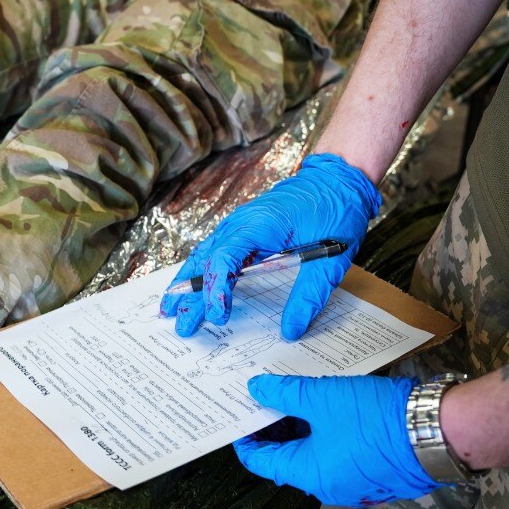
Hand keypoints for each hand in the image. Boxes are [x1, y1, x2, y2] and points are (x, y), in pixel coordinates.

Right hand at [159, 153, 379, 340]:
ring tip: (169, 307)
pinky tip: (191, 285)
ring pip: (203, 256)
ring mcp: (239, 225)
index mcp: (258, 226)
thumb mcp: (330, 259)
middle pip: (204, 261)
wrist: (339, 178)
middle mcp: (240, 224)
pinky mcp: (244, 229)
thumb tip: (291, 330)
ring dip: (187, 282)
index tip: (219, 316)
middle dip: (189, 294)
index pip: (223, 261)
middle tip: (180, 325)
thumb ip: (309, 296)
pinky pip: (214, 251)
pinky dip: (200, 271)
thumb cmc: (336, 211)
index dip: (215, 290)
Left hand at [234, 374, 439, 506]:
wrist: (441, 432)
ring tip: (294, 396)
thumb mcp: (323, 398)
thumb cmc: (376, 419)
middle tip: (265, 398)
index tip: (239, 415)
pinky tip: (328, 407)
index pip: (262, 462)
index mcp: (310, 474)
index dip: (246, 439)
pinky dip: (327, 435)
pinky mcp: (378, 474)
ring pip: (316, 456)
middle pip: (289, 459)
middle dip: (275, 428)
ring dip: (302, 429)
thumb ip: (285, 394)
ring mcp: (356, 484)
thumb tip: (255, 389)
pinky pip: (340, 455)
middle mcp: (330, 487)